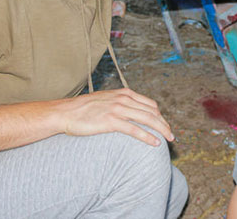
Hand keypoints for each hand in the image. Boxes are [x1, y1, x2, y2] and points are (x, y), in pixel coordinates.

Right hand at [58, 88, 173, 146]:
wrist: (66, 112)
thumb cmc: (84, 109)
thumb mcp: (106, 100)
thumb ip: (121, 104)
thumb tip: (132, 113)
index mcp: (125, 93)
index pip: (150, 104)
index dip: (160, 116)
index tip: (164, 126)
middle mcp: (124, 99)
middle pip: (152, 112)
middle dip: (164, 124)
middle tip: (171, 136)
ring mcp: (118, 109)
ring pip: (147, 120)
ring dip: (161, 130)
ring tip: (168, 140)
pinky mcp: (111, 121)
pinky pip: (134, 130)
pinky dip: (147, 136)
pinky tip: (155, 143)